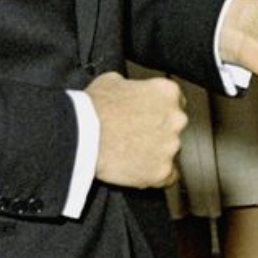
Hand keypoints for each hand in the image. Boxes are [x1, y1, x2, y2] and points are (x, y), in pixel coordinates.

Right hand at [86, 71, 186, 187]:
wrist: (81, 135)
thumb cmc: (93, 108)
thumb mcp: (112, 81)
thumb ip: (132, 85)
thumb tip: (129, 89)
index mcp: (167, 92)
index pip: (175, 102)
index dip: (158, 110)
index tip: (147, 116)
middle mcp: (176, 118)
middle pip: (174, 127)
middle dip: (158, 131)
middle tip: (135, 135)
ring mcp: (170, 146)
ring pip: (170, 152)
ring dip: (155, 153)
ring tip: (130, 153)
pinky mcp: (161, 171)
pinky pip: (168, 177)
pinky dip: (155, 174)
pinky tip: (139, 169)